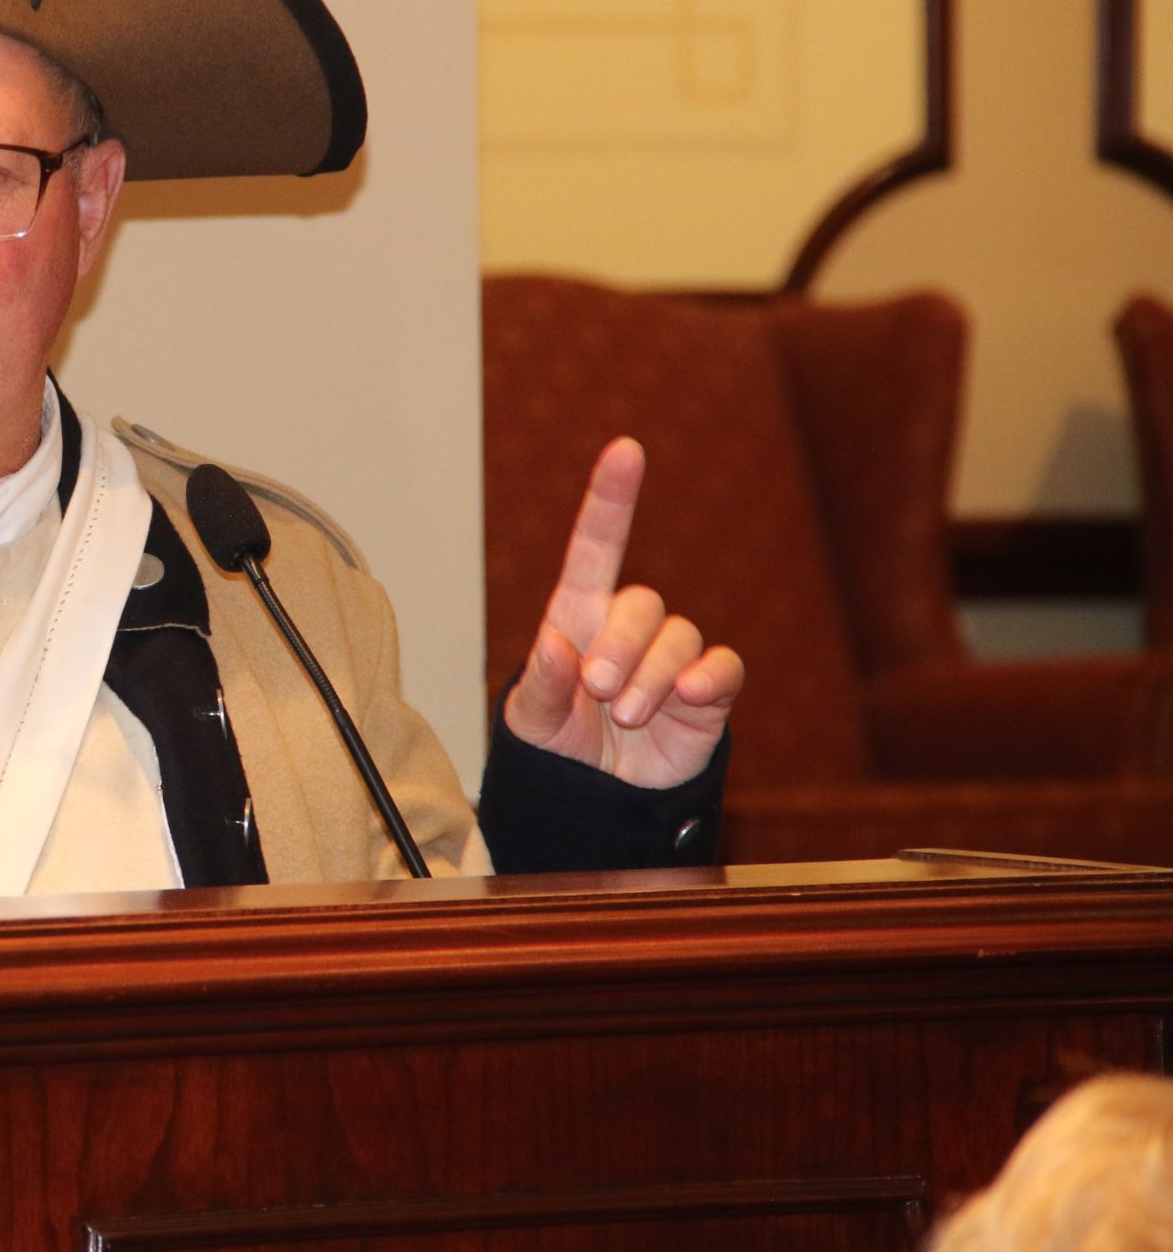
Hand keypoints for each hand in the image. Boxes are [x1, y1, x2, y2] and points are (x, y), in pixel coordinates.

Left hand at [502, 437, 743, 788]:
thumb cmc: (557, 748)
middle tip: (598, 690)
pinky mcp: (707, 692)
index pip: (596, 547)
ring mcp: (671, 657)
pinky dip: (707, 676)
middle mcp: (628, 628)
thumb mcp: (530, 722)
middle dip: (620, 645)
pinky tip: (687, 695)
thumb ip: (540, 685)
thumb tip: (556, 644)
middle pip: (641, 602)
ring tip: (626, 715)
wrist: (596, 801)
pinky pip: (722, 666)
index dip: (611, 499)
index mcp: (578, 617)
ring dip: (651, 675)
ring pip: (679, 636)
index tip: (625, 450)